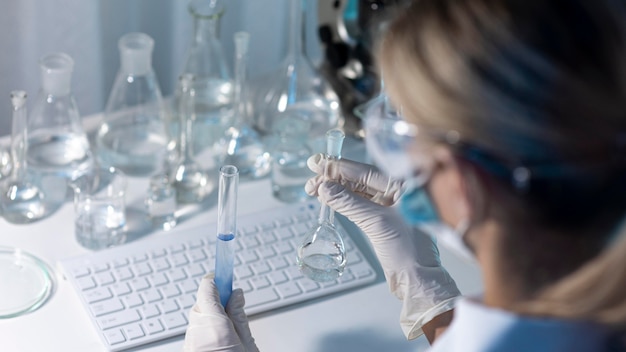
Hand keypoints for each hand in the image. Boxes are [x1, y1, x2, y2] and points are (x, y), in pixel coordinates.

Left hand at [183, 274, 258, 351]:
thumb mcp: (247, 342)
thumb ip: (239, 316)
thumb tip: (236, 295)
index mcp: (214, 326)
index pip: (208, 290)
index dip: (217, 280)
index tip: (223, 274)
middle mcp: (196, 332)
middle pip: (202, 304)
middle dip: (216, 303)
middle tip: (232, 310)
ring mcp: (188, 342)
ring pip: (198, 320)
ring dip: (210, 320)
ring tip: (227, 335)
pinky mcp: (186, 350)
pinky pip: (194, 333)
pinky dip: (204, 333)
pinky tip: (217, 343)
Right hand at [305, 154, 459, 339]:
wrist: (417, 278)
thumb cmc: (407, 251)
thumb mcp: (376, 223)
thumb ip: (349, 203)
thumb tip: (325, 188)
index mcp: (403, 186)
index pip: (364, 171)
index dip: (338, 167)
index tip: (318, 164)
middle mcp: (397, 192)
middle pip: (359, 179)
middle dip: (333, 178)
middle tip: (311, 178)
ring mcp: (389, 206)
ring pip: (357, 191)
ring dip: (335, 189)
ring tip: (314, 189)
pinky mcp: (382, 219)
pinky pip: (360, 204)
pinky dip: (343, 201)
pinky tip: (329, 198)